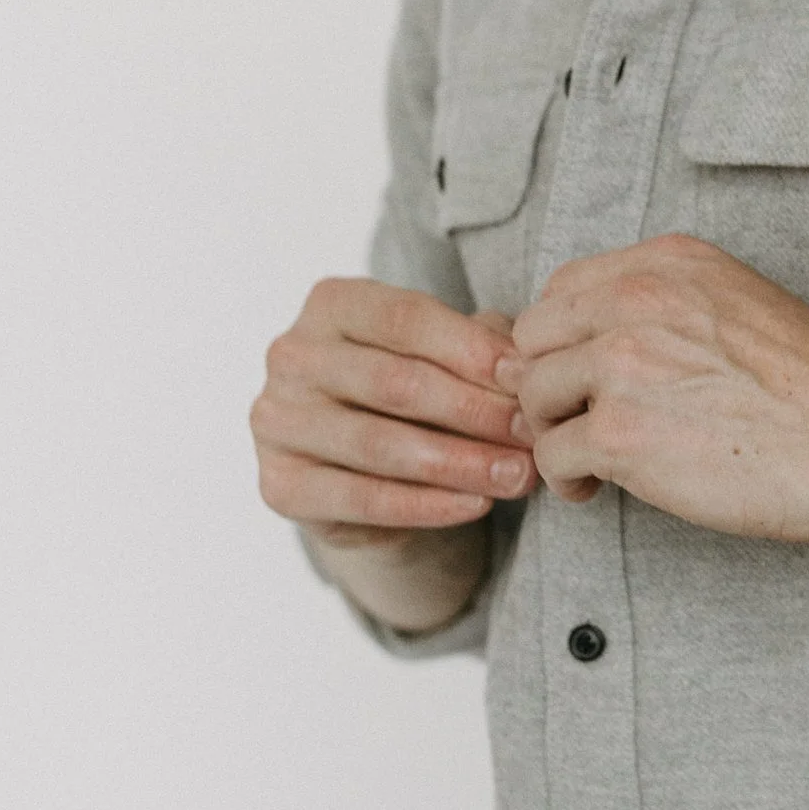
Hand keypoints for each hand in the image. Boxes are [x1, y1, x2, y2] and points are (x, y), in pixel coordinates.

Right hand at [253, 277, 536, 543]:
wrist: (371, 472)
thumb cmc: (419, 395)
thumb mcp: (451, 356)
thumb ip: (482, 348)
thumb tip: (522, 370)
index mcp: (331, 304)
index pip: (405, 318)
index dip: (473, 349)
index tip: (529, 380)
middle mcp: (291, 356)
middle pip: (393, 382)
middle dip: (474, 410)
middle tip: (532, 435)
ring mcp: (276, 421)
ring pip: (379, 445)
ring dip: (460, 463)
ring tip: (518, 476)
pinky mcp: (280, 485)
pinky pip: (362, 499)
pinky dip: (428, 505)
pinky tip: (478, 505)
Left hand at [500, 237, 808, 542]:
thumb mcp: (740, 298)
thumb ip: (670, 301)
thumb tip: (610, 333)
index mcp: (666, 264)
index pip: (565, 288)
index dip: (564, 339)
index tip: (581, 373)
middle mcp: (635, 302)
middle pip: (534, 338)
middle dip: (549, 383)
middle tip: (575, 419)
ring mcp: (621, 366)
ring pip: (534, 395)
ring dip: (552, 432)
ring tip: (586, 460)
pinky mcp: (618, 433)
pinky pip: (552, 454)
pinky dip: (566, 478)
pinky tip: (595, 487)